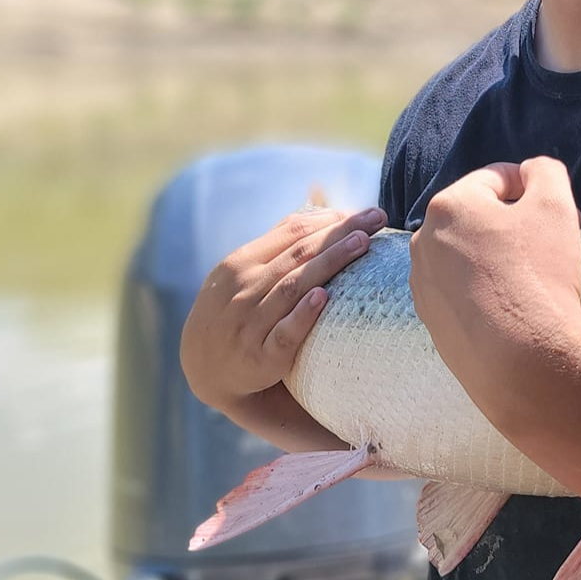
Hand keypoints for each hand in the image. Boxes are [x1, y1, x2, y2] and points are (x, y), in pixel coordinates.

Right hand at [180, 204, 383, 412]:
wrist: (203, 368)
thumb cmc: (236, 310)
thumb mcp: (243, 273)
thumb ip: (278, 244)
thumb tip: (325, 212)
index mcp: (242, 262)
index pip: (292, 232)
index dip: (331, 219)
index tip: (367, 212)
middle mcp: (244, 287)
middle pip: (299, 253)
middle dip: (341, 233)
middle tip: (377, 219)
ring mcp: (250, 322)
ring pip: (294, 286)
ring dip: (329, 263)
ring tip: (362, 244)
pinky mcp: (260, 356)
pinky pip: (284, 333)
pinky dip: (303, 314)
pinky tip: (323, 298)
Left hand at [410, 157, 580, 429]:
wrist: (522, 362)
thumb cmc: (539, 274)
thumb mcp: (555, 204)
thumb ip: (544, 171)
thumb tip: (531, 171)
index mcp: (448, 205)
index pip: (497, 179)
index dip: (534, 190)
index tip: (561, 215)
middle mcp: (423, 241)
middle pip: (478, 218)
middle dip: (513, 225)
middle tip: (550, 246)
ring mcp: (423, 285)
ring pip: (468, 256)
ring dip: (497, 258)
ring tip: (531, 279)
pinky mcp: (431, 322)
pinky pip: (462, 293)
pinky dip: (486, 292)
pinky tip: (512, 307)